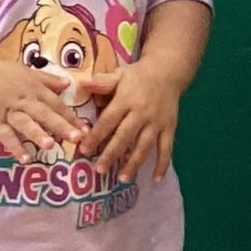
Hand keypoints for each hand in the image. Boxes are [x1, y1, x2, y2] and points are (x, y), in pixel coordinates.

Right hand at [0, 58, 111, 165]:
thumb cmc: (0, 75)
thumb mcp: (26, 71)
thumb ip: (47, 79)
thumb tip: (68, 83)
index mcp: (34, 89)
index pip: (56, 104)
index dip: (71, 117)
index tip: (86, 129)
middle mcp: (24, 102)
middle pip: (44, 114)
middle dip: (60, 126)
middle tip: (75, 138)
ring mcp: (9, 114)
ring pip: (25, 124)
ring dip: (37, 134)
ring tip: (50, 145)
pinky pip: (6, 137)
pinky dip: (15, 147)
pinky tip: (25, 158)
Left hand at [84, 60, 187, 182]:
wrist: (168, 71)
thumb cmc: (138, 76)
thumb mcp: (119, 74)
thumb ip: (101, 82)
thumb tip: (81, 84)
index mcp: (126, 99)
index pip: (108, 120)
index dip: (96, 136)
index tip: (84, 150)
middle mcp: (142, 112)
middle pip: (125, 136)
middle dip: (111, 154)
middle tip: (99, 170)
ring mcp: (157, 122)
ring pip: (144, 145)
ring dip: (134, 162)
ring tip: (123, 178)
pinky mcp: (169, 128)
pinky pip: (166, 148)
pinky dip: (163, 164)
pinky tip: (156, 179)